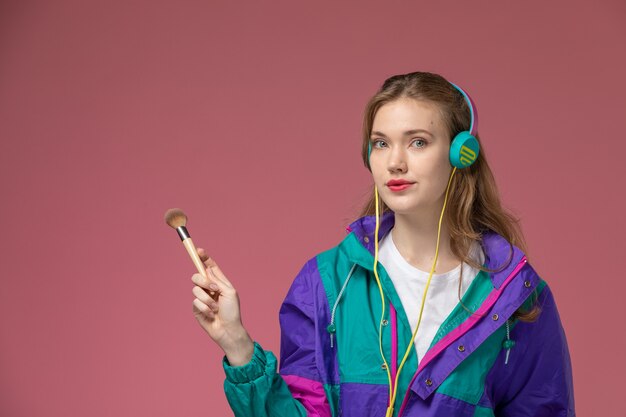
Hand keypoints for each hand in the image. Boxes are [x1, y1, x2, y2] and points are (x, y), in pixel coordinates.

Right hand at [191, 248, 253, 365]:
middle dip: (203, 280)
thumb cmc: (232, 311)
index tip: (198, 251)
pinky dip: (205, 308)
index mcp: (219, 282)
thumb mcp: (229, 291)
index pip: (209, 267)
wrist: (228, 329)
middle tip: (213, 289)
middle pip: (197, 275)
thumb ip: (217, 280)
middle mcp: (209, 288)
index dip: (203, 258)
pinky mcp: (196, 308)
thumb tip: (206, 271)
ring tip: (215, 308)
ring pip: (195, 289)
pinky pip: (195, 301)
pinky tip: (211, 314)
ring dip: (207, 299)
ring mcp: (202, 298)